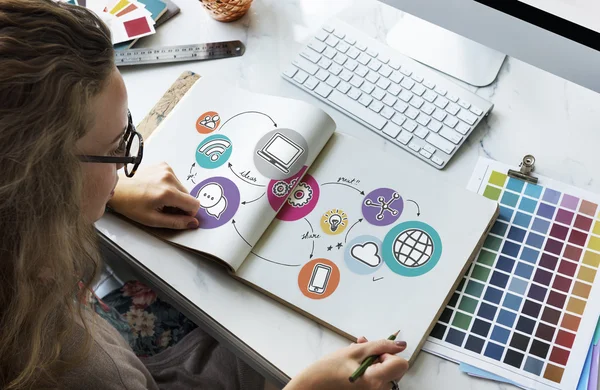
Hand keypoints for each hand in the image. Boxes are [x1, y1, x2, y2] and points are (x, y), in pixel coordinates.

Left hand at [108, 163, 200, 229]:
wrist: (117, 188)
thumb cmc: (130, 204)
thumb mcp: (152, 219)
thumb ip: (176, 222)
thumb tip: (193, 223)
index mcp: (168, 193)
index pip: (194, 204)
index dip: (189, 213)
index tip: (178, 215)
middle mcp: (169, 178)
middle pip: (188, 196)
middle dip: (180, 204)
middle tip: (164, 207)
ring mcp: (167, 169)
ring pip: (182, 188)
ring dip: (175, 194)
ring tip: (158, 197)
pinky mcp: (164, 165)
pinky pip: (175, 179)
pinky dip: (169, 185)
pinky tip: (157, 188)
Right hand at [285, 336, 408, 389]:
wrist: (313, 386)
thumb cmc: (329, 370)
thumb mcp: (355, 351)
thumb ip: (380, 346)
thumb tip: (401, 344)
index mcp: (375, 380)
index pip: (401, 364)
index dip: (389, 354)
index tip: (375, 352)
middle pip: (395, 369)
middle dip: (381, 355)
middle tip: (363, 347)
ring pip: (385, 372)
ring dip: (374, 360)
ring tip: (355, 353)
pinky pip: (377, 378)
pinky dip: (370, 368)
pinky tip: (356, 362)